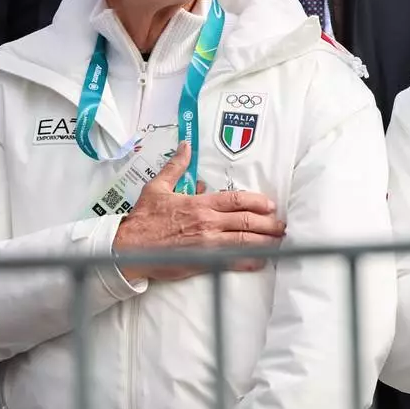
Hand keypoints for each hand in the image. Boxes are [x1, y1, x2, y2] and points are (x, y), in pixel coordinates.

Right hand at [113, 141, 285, 281]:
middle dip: (269, 223)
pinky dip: (250, 260)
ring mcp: (207, 244)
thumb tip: (185, 147)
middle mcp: (207, 223)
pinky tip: (262, 260)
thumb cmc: (143, 219)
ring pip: (245, 241)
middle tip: (282, 225)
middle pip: (247, 221)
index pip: (237, 200)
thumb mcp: (157, 187)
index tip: (271, 205)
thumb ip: (176, 167)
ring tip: (280, 241)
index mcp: (200, 204)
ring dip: (266, 241)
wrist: (127, 248)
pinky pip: (232, 261)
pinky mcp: (202, 262)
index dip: (259, 202)